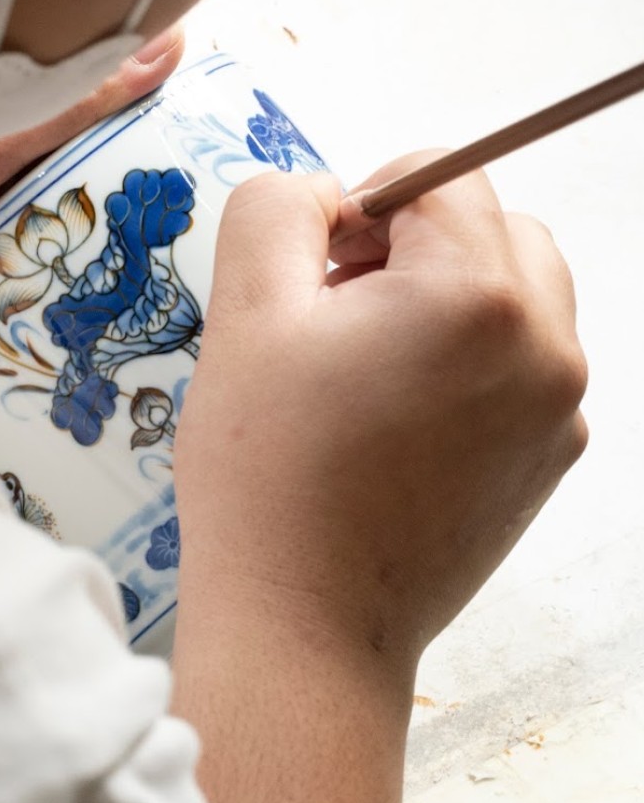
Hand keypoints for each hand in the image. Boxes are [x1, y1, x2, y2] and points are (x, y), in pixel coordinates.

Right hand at [171, 156, 586, 802]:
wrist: (303, 624)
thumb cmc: (267, 475)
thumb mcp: (244, 313)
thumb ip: (276, 209)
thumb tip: (324, 195)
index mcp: (477, 296)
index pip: (439, 177)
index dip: (364, 204)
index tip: (316, 268)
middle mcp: (546, 348)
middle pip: (491, 227)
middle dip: (412, 243)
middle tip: (336, 304)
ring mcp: (557, 411)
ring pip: (514, 291)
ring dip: (443, 294)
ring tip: (365, 359)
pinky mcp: (546, 459)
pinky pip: (519, 361)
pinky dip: (464, 356)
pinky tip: (394, 413)